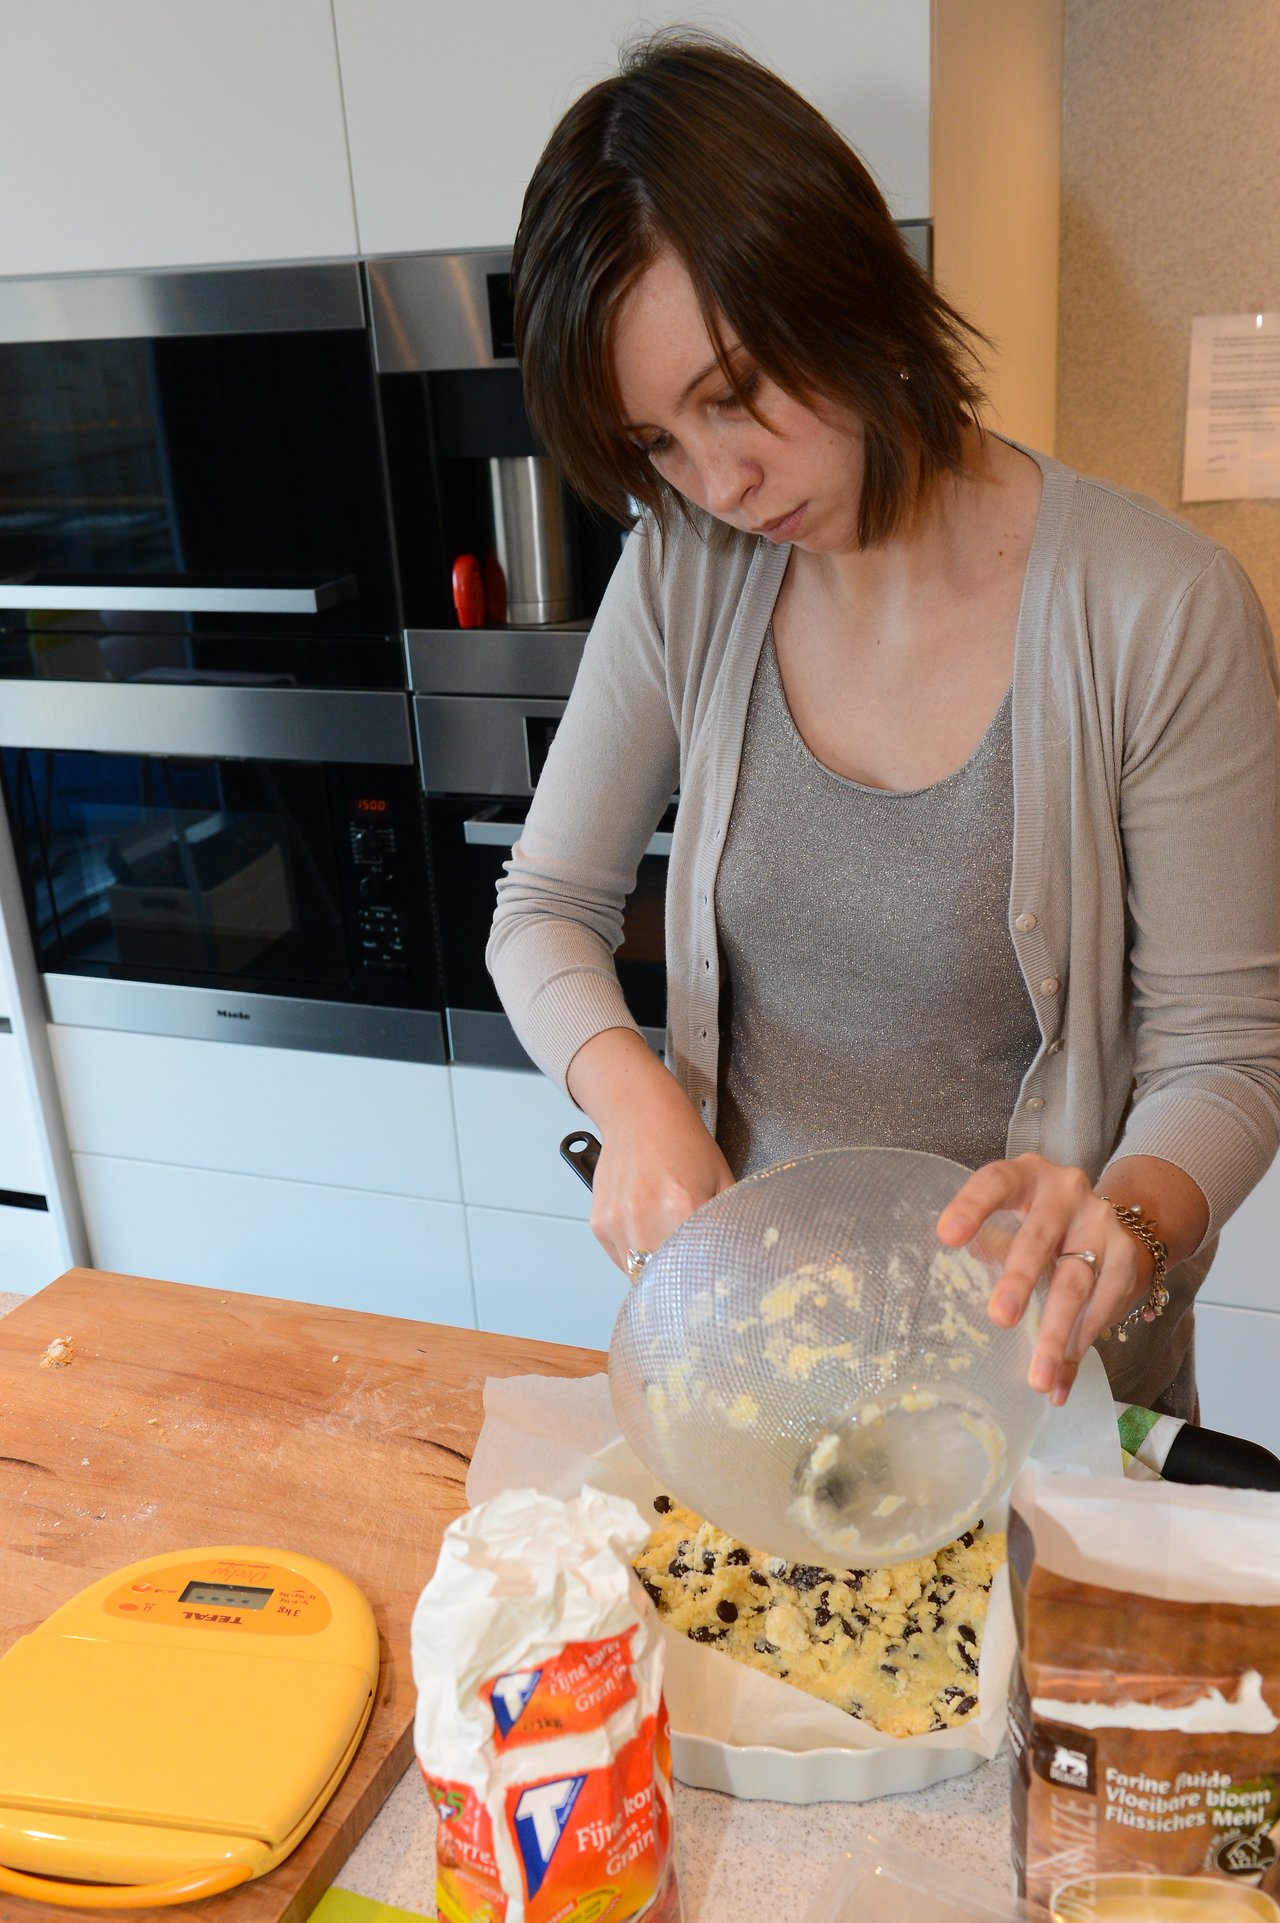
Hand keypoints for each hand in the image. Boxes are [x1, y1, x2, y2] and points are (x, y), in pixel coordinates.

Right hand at [587, 1111, 735, 1273]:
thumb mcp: (722, 1179)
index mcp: (682, 1207)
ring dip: (654, 1270)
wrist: (640, 1114)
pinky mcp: (600, 1223)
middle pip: (664, 1278)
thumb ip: (728, 1221)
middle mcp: (645, 1217)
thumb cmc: (682, 1143)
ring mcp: (618, 1222)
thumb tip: (737, 1256)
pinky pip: (620, 1259)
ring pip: (638, 1274)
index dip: (704, 1277)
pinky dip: (634, 1255)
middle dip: (679, 1278)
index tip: (709, 1278)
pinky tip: (646, 1231)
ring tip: (667, 1244)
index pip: (696, 1268)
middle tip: (690, 1268)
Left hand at [934, 1154, 1150, 1405]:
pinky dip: (1080, 1349)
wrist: (1116, 1221)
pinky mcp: (1126, 1258)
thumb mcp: (1017, 1215)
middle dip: (1019, 1280)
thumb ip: (994, 1237)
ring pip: (1076, 1283)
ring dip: (1055, 1334)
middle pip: (1040, 1238)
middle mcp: (1068, 1194)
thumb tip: (964, 1255)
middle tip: (999, 1318)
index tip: (947, 1236)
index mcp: (1028, 1176)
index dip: (972, 1206)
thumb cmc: (1043, 1221)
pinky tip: (1060, 1381)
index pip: (996, 1182)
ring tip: (1036, 1378)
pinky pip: (1103, 1309)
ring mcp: (1101, 1225)